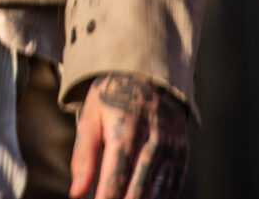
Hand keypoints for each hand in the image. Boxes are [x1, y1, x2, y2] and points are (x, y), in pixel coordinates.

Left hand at [70, 72, 189, 198]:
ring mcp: (170, 146)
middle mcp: (152, 139)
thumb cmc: (112, 97)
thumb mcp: (91, 117)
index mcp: (125, 129)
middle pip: (138, 188)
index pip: (115, 177)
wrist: (148, 72)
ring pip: (159, 189)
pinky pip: (174, 183)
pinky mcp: (182, 150)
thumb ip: (83, 156)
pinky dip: (162, 198)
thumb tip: (76, 193)